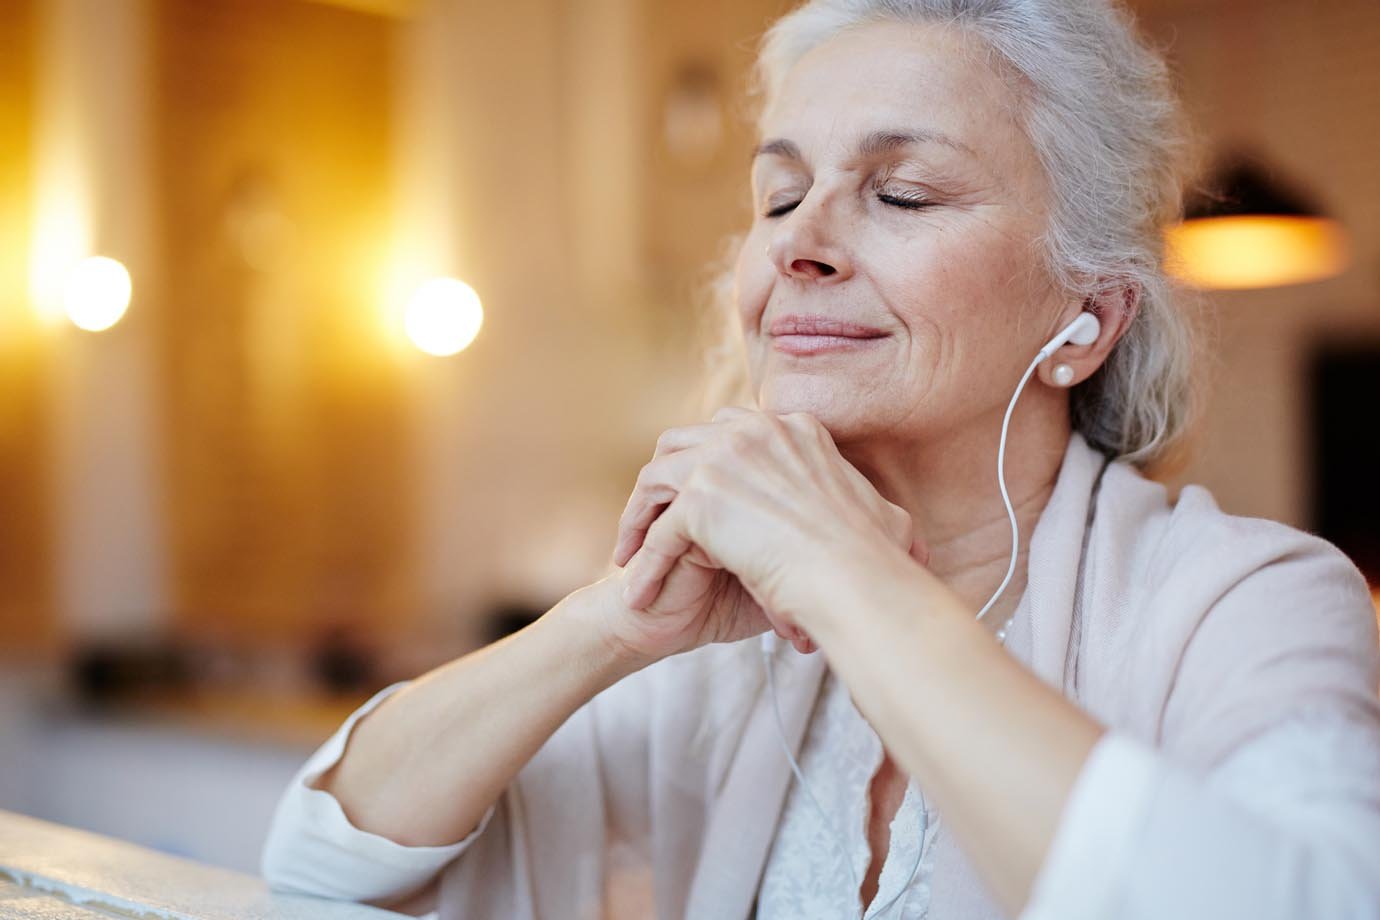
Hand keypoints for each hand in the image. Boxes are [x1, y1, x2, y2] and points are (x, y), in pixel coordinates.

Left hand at [616, 408, 927, 648]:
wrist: (859, 580)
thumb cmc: (876, 561)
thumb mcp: (883, 515)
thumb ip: (864, 505)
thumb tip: (889, 523)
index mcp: (793, 429)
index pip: (731, 432)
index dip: (706, 465)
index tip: (697, 501)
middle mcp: (756, 430)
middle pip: (684, 442)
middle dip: (663, 480)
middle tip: (652, 521)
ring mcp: (725, 458)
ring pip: (657, 477)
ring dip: (639, 515)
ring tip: (630, 554)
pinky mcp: (702, 498)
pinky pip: (659, 531)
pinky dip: (644, 563)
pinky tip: (639, 594)